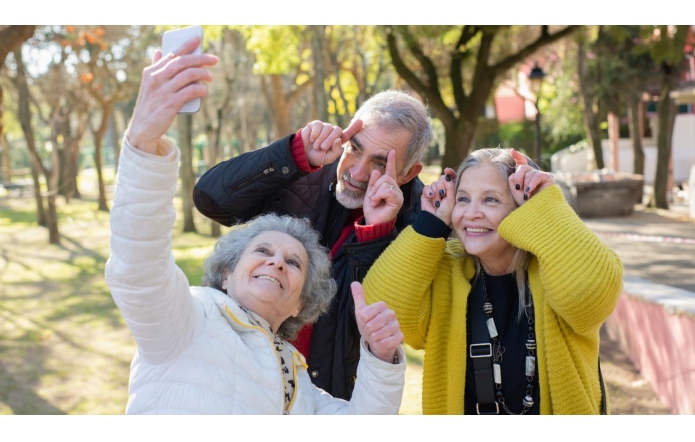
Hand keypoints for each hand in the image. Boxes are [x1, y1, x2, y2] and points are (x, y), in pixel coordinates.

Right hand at [126, 36, 217, 153]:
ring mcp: (163, 91)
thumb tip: (158, 51)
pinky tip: (205, 90)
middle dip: (200, 58)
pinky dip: (200, 89)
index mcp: (151, 72)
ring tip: (210, 77)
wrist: (142, 128)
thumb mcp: (149, 84)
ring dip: (203, 74)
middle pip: (182, 62)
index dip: (186, 46)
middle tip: (214, 59)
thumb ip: (155, 68)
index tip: (198, 39)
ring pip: (188, 75)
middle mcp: (156, 79)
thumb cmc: (150, 105)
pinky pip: (190, 92)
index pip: (171, 54)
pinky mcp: (170, 104)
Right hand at [300, 119, 362, 166]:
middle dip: (329, 140)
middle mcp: (333, 132)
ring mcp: (325, 127)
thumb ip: (336, 151)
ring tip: (316, 146)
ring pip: (328, 128)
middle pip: (337, 130)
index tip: (360, 121)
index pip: (348, 133)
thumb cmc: (318, 157)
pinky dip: (315, 133)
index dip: (354, 128)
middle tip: (322, 148)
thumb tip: (338, 139)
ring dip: (321, 139)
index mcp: (338, 141)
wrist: (303, 155)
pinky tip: (312, 139)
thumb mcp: (329, 158)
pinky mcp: (316, 124)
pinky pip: (319, 125)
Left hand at [351, 282, 402, 363]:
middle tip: (369, 330)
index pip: (367, 313)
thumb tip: (354, 283)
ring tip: (375, 336)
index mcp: (382, 306)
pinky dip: (380, 344)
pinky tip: (380, 342)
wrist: (376, 340)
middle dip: (368, 330)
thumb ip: (358, 297)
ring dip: (374, 337)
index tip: (364, 321)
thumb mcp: (361, 311)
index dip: (363, 320)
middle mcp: (391, 314)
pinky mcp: (400, 337)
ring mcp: (396, 325)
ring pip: (380, 334)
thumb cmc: (369, 324)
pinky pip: (387, 342)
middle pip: (373, 324)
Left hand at [363, 150, 402, 224]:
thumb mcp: (370, 193)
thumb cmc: (372, 209)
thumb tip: (376, 170)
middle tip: (372, 197)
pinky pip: (387, 190)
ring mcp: (398, 194)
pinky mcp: (398, 200)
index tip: (391, 151)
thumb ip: (373, 182)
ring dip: (375, 192)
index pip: (390, 172)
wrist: (373, 222)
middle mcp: (395, 189)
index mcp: (388, 186)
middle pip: (385, 177)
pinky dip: (378, 196)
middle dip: (375, 186)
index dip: (391, 161)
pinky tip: (377, 203)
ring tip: (375, 201)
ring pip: (385, 183)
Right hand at [421, 168, 456, 225]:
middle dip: (442, 185)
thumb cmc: (446, 212)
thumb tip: (447, 175)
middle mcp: (443, 189)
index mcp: (451, 189)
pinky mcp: (426, 194)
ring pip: (434, 183)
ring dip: (436, 192)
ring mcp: (434, 191)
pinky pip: (427, 187)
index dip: (450, 173)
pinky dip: (429, 192)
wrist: (436, 220)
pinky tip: (432, 197)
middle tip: (442, 194)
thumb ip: (450, 186)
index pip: (451, 177)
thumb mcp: (451, 199)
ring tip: (438, 201)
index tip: (447, 171)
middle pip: (442, 178)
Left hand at [508, 149, 554, 205]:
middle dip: (518, 177)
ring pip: (529, 172)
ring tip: (526, 195)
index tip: (512, 151)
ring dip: (525, 185)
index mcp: (525, 176)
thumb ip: (513, 178)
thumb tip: (516, 168)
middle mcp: (533, 174)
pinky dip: (532, 183)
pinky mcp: (548, 178)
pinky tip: (530, 191)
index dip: (518, 156)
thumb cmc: (525, 203)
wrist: (535, 211)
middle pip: (523, 167)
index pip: (522, 163)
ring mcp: (541, 175)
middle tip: (518, 188)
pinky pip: (537, 175)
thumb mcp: (515, 189)